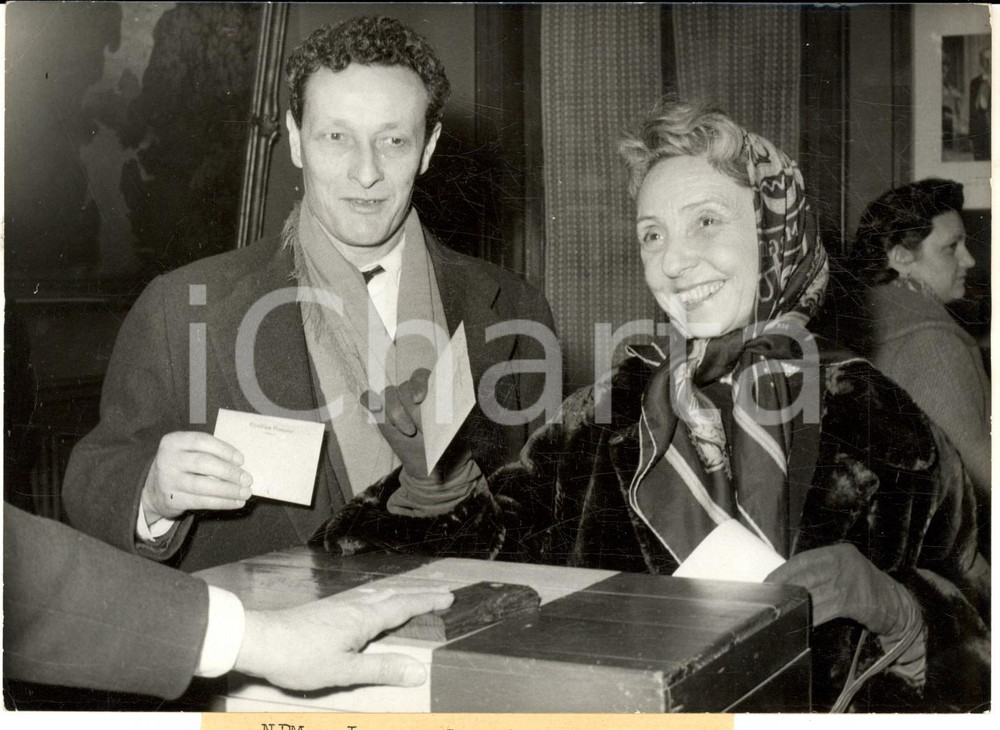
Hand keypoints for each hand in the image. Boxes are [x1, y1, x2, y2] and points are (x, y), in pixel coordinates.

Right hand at [141, 431, 251, 523]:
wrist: (154, 490)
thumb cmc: (182, 466)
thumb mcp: (188, 452)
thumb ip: (209, 453)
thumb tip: (241, 464)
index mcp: (174, 441)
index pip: (202, 441)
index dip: (224, 450)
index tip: (241, 460)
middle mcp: (168, 459)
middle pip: (203, 463)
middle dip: (229, 472)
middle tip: (247, 479)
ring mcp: (168, 480)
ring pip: (203, 485)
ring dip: (228, 490)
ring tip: (245, 493)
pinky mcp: (171, 499)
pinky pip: (201, 502)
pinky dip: (222, 502)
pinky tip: (236, 502)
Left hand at [236, 588, 454, 689]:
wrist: (260, 640)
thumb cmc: (300, 657)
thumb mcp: (344, 670)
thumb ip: (382, 668)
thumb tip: (420, 671)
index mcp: (364, 618)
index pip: (404, 606)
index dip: (427, 601)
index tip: (450, 596)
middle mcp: (356, 605)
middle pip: (395, 594)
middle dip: (420, 593)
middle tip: (443, 591)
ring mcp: (340, 605)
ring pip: (379, 593)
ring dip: (402, 592)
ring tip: (415, 593)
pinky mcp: (328, 609)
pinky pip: (366, 596)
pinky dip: (382, 595)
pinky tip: (374, 601)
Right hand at [362, 368, 431, 477]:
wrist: (427, 461)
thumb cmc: (441, 443)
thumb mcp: (443, 429)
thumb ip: (434, 413)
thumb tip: (423, 405)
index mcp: (430, 390)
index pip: (421, 377)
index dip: (418, 384)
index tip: (418, 399)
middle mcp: (411, 392)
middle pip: (404, 387)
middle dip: (409, 408)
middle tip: (418, 428)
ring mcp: (395, 401)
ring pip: (389, 394)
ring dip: (395, 412)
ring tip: (408, 431)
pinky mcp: (381, 413)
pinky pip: (370, 399)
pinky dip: (370, 400)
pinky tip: (375, 408)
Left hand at [765, 543, 915, 635]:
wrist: (897, 605)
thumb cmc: (864, 590)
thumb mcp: (843, 572)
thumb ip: (821, 572)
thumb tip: (788, 581)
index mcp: (837, 552)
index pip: (802, 560)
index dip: (783, 572)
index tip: (768, 582)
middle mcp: (843, 562)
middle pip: (805, 575)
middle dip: (785, 589)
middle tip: (770, 600)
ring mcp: (850, 580)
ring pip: (814, 593)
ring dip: (796, 604)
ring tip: (782, 611)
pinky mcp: (855, 600)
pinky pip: (826, 609)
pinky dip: (812, 616)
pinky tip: (802, 621)